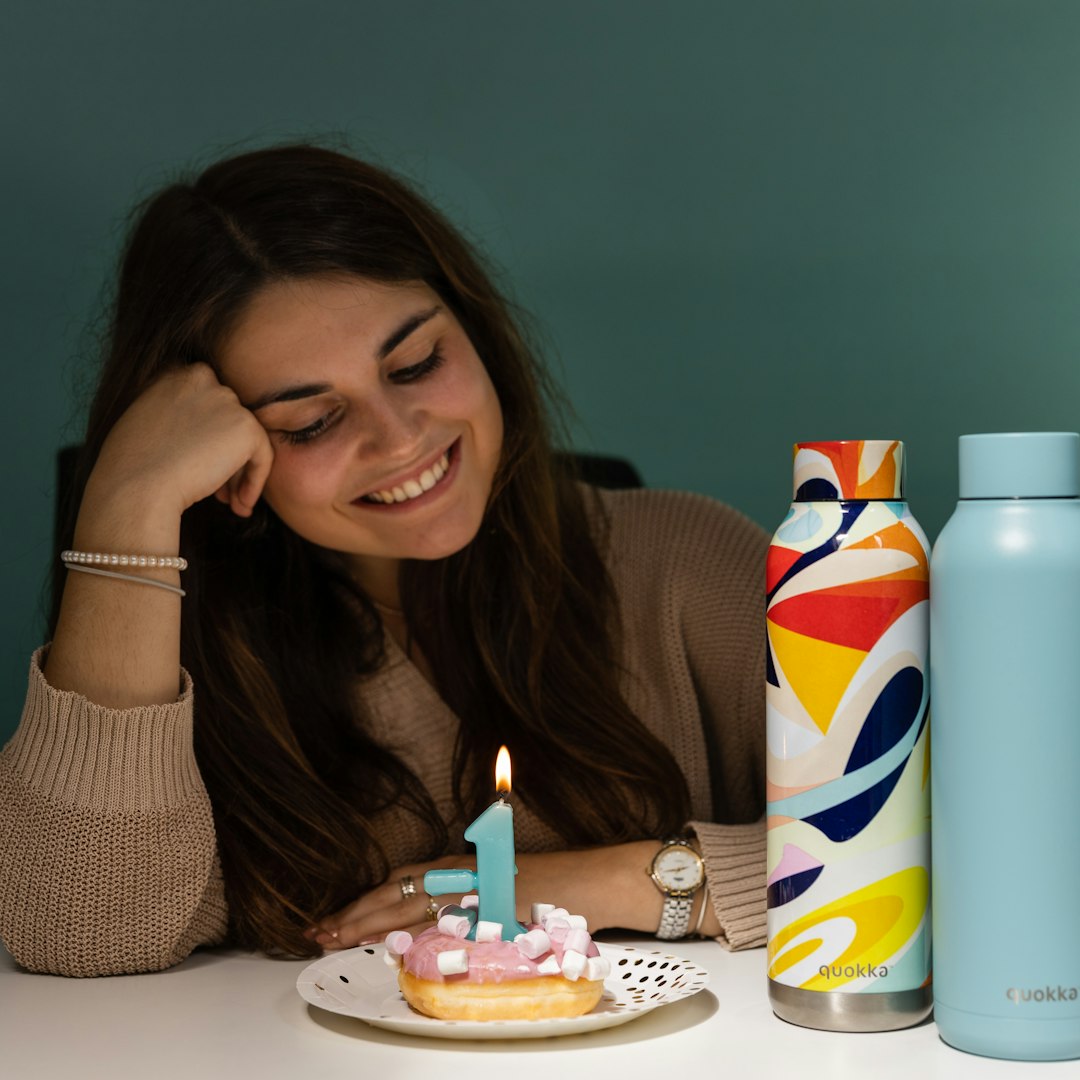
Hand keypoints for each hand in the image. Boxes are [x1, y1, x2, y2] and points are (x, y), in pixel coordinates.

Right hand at [87, 363, 274, 520]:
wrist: (135, 487)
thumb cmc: (129, 468)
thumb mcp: (145, 426)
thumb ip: (175, 418)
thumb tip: (203, 438)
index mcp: (173, 375)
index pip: (206, 406)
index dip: (206, 441)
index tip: (198, 469)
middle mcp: (201, 378)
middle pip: (228, 424)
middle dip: (226, 459)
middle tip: (220, 493)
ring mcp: (226, 399)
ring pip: (246, 442)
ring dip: (239, 474)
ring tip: (230, 504)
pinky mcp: (246, 426)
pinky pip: (263, 456)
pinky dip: (255, 482)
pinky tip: (241, 505)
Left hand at [310, 842, 668, 949]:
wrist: (600, 877)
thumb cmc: (563, 885)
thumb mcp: (509, 887)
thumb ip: (476, 899)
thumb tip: (444, 920)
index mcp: (466, 867)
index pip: (404, 880)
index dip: (367, 898)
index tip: (336, 917)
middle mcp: (465, 872)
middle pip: (398, 890)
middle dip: (355, 912)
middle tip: (318, 931)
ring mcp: (476, 888)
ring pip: (409, 903)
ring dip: (369, 920)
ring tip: (335, 936)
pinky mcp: (493, 905)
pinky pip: (442, 920)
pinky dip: (412, 931)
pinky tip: (390, 943)